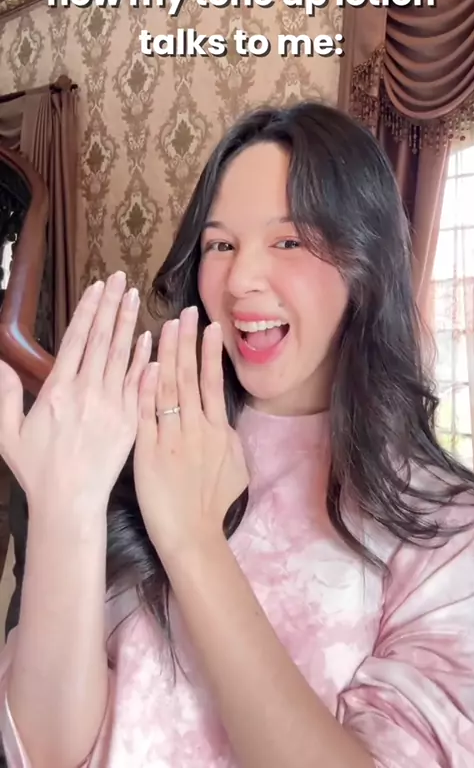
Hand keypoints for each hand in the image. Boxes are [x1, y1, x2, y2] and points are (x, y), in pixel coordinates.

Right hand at [0, 272, 151, 517]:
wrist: (69, 502)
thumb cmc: (36, 469)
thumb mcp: (8, 432)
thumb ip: (3, 395)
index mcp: (58, 390)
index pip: (75, 340)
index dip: (87, 310)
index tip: (96, 287)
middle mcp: (87, 392)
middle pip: (101, 340)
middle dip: (110, 306)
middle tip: (120, 279)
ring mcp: (112, 405)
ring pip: (122, 356)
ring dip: (128, 323)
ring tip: (134, 297)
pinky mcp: (130, 421)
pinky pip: (139, 384)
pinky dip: (144, 359)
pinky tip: (150, 338)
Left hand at [134, 306, 248, 556]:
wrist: (191, 534)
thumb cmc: (214, 505)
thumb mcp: (237, 467)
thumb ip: (230, 438)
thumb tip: (225, 418)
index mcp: (218, 430)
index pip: (213, 381)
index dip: (209, 352)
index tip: (209, 325)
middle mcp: (197, 427)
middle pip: (190, 376)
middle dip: (188, 341)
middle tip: (186, 312)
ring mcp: (171, 437)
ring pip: (169, 387)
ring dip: (168, 355)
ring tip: (167, 326)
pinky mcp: (148, 450)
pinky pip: (147, 414)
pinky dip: (146, 388)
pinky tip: (145, 364)